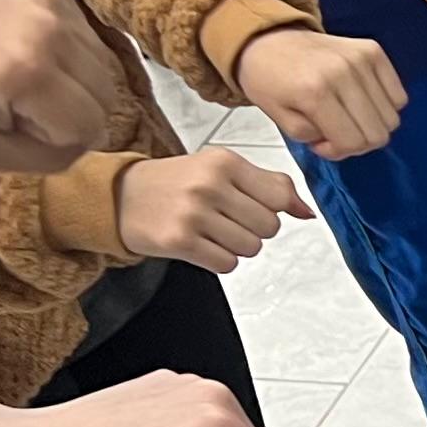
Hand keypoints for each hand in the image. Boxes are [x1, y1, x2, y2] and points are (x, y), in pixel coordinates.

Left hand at [0, 0, 127, 172]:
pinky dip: (66, 46)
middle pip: (106, 93)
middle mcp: (51, 32)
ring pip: (103, 61)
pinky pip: (85, 31)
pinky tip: (28, 44)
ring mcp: (52, 0)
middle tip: (30, 103)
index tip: (28, 127)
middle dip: (74, 108)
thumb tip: (88, 143)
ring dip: (74, 77)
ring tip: (28, 72)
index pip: (92, 125)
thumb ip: (44, 158)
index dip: (65, 138)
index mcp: (30, 75)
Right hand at [114, 146, 309, 272]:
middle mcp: (209, 185)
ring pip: (251, 248)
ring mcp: (193, 214)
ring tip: (211, 231)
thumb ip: (269, 185)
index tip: (255, 206)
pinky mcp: (179, 241)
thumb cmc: (177, 183)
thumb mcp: (221, 169)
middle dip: (254, 229)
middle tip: (226, 219)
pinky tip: (200, 244)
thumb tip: (306, 212)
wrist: (120, 196)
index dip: (273, 208)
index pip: (280, 196)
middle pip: (269, 227)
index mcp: (224, 162)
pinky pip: (227, 264)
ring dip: (236, 246)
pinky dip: (219, 260)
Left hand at [231, 25, 404, 158]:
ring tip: (348, 116)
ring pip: (391, 117)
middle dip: (358, 142)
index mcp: (315, 93)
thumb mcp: (279, 119)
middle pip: (378, 133)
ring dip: (371, 125)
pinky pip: (399, 96)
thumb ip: (312, 138)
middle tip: (337, 132)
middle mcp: (343, 74)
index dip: (340, 152)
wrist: (268, 39)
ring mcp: (362, 59)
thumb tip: (340, 141)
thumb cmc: (269, 81)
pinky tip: (362, 101)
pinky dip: (384, 106)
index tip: (322, 143)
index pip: (353, 142)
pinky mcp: (374, 51)